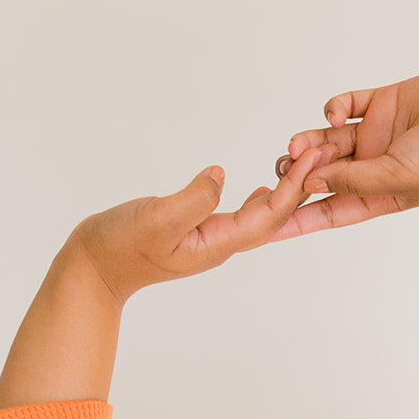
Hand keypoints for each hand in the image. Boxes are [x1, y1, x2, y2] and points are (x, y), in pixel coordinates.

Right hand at [70, 144, 342, 304]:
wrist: (96, 267)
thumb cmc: (121, 245)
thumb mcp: (157, 219)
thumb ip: (192, 199)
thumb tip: (222, 176)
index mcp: (219, 244)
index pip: (269, 215)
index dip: (294, 186)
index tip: (313, 157)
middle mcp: (222, 245)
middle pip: (273, 217)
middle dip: (300, 186)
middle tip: (322, 151)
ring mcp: (211, 241)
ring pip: (259, 216)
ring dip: (283, 192)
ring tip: (302, 164)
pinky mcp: (198, 233)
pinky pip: (238, 216)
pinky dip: (256, 198)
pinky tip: (262, 187)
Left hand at [267, 69, 418, 240]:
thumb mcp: (397, 179)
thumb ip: (353, 180)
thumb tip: (309, 181)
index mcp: (381, 196)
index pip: (330, 212)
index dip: (296, 221)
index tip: (264, 231)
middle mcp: (376, 167)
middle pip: (324, 175)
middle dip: (299, 175)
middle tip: (281, 170)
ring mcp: (378, 135)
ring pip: (329, 140)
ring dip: (309, 142)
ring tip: (297, 143)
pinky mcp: (384, 103)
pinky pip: (349, 104)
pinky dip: (333, 107)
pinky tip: (332, 114)